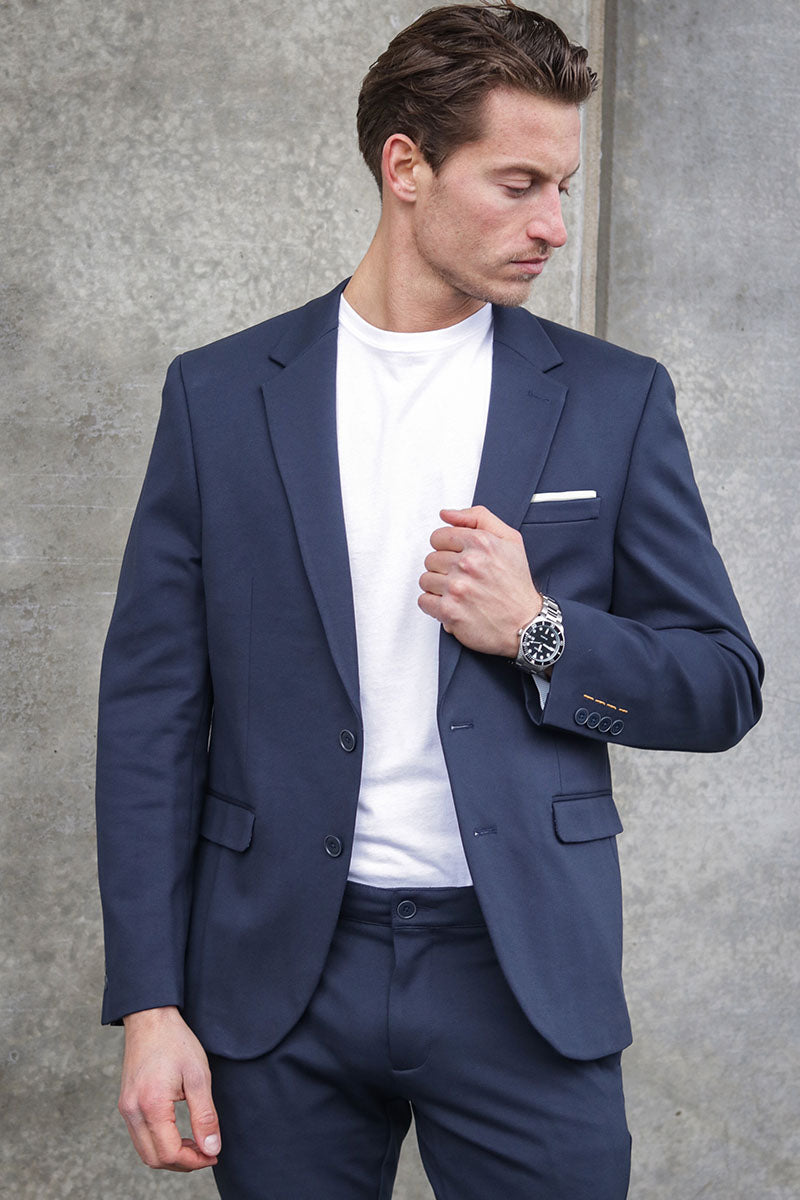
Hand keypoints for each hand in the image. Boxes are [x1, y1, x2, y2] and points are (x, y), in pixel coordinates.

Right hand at [118, 1006, 219, 1171]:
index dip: (194, 1162)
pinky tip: (178, 1134)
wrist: (150, 1018)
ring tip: (196, 1145)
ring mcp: (126, 1108)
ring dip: (170, 1155)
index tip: (213, 1155)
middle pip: (154, 1159)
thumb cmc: (176, 1042)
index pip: (170, 1153)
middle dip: (182, 1164)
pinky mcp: (126, 1104)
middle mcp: (132, 1111)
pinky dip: (159, 1144)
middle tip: (207, 1153)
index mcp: (151, 1105)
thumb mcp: (198, 1076)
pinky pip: (140, 1137)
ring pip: (145, 1151)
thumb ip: (205, 1116)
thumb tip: (212, 1149)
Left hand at [418, 505, 541, 656]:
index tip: (458, 560)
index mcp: (481, 542)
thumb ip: (478, 518)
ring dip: (438, 588)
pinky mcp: (449, 611)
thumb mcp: (510, 540)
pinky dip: (435, 606)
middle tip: (463, 579)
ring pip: (425, 580)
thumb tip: (446, 514)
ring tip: (459, 594)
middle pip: (430, 559)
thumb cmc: (517, 584)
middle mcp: (468, 563)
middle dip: (444, 569)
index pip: (439, 537)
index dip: (447, 549)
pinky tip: (452, 606)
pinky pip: (424, 601)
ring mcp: (457, 588)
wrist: (526, 624)